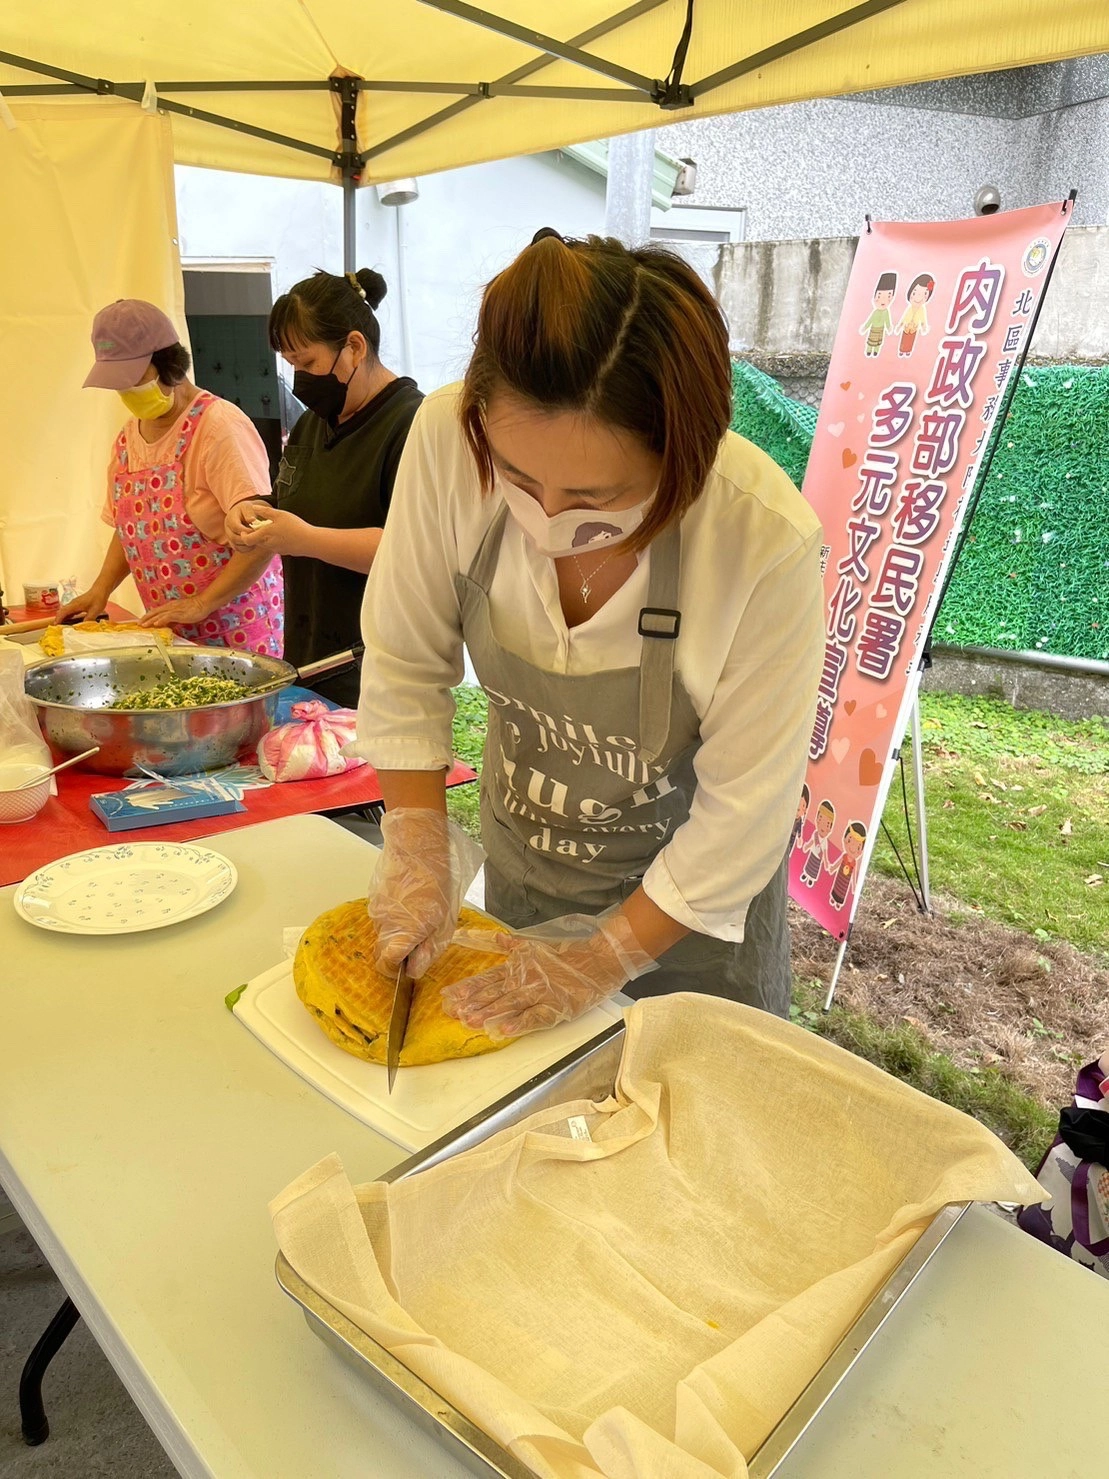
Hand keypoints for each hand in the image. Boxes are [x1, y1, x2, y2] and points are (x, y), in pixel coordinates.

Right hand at [56, 587, 108, 622]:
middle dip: (58, 619)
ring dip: (62, 618)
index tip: (55, 625)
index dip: (58, 619)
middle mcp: (72, 604)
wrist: (100, 590)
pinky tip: (69, 621)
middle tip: (58, 628)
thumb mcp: (94, 611)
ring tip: (62, 626)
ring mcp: (74, 603)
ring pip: (65, 611)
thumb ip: (88, 619)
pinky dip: (67, 616)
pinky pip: (70, 611)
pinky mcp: (77, 604)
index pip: (63, 612)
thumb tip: (82, 626)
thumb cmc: (98, 599)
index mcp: (75, 605)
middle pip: (62, 612)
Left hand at [139, 594, 213, 627]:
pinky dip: (161, 620)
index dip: (148, 616)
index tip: (142, 621)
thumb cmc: (195, 608)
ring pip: (159, 615)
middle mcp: (170, 607)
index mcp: (170, 607)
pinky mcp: (179, 613)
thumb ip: (174, 619)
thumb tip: (168, 625)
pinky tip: (156, 624)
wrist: (203, 603)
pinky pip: (168, 617)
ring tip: (144, 625)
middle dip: (146, 618)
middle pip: (154, 612)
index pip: (156, 611)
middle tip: (138, 624)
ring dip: (150, 620)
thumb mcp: (182, 614)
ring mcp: (174, 610)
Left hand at [225, 503, 307, 556]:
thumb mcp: (280, 514)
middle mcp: (268, 544)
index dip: (243, 535)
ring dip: (265, 538)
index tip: (245, 529)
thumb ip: (265, 511)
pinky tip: (284, 535)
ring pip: (265, 544)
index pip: (247, 539)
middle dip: (256, 535)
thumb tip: (254, 507)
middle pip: (256, 542)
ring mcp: (276, 549)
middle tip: (261, 526)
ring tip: (274, 529)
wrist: (310, 542)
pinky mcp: (283, 552)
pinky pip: (274, 546)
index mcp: (265, 534)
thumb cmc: (295, 526)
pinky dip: (274, 541)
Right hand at [367, 809, 457, 978]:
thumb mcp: (444, 921)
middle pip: (383, 948)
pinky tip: (410, 896)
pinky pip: (383, 912)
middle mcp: (384, 924)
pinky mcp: (374, 895)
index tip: (407, 965)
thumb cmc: (436, 880)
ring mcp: (376, 908)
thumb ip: (428, 949)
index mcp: (402, 934)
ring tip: (419, 909)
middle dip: (399, 949)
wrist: (417, 844)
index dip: (395, 970)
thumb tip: (414, 970)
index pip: (385, 965)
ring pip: (384, 929)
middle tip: (422, 935)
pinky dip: (394, 912)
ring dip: (398, 928)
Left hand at [442, 911, 655, 1039]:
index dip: (468, 987)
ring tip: (470, 1021)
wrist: (597, 960)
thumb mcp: (535, 945)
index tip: (448, 995)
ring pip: (510, 1005)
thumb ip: (512, 945)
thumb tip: (495, 938)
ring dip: (489, 1013)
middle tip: (453, 1013)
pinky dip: (518, 1024)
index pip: (488, 978)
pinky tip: (502, 1030)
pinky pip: (533, 1017)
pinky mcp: (555, 1007)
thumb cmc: (566, 955)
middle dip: (473, 1003)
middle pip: (495, 993)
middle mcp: (525, 980)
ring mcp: (539, 994)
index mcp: (518, 967)